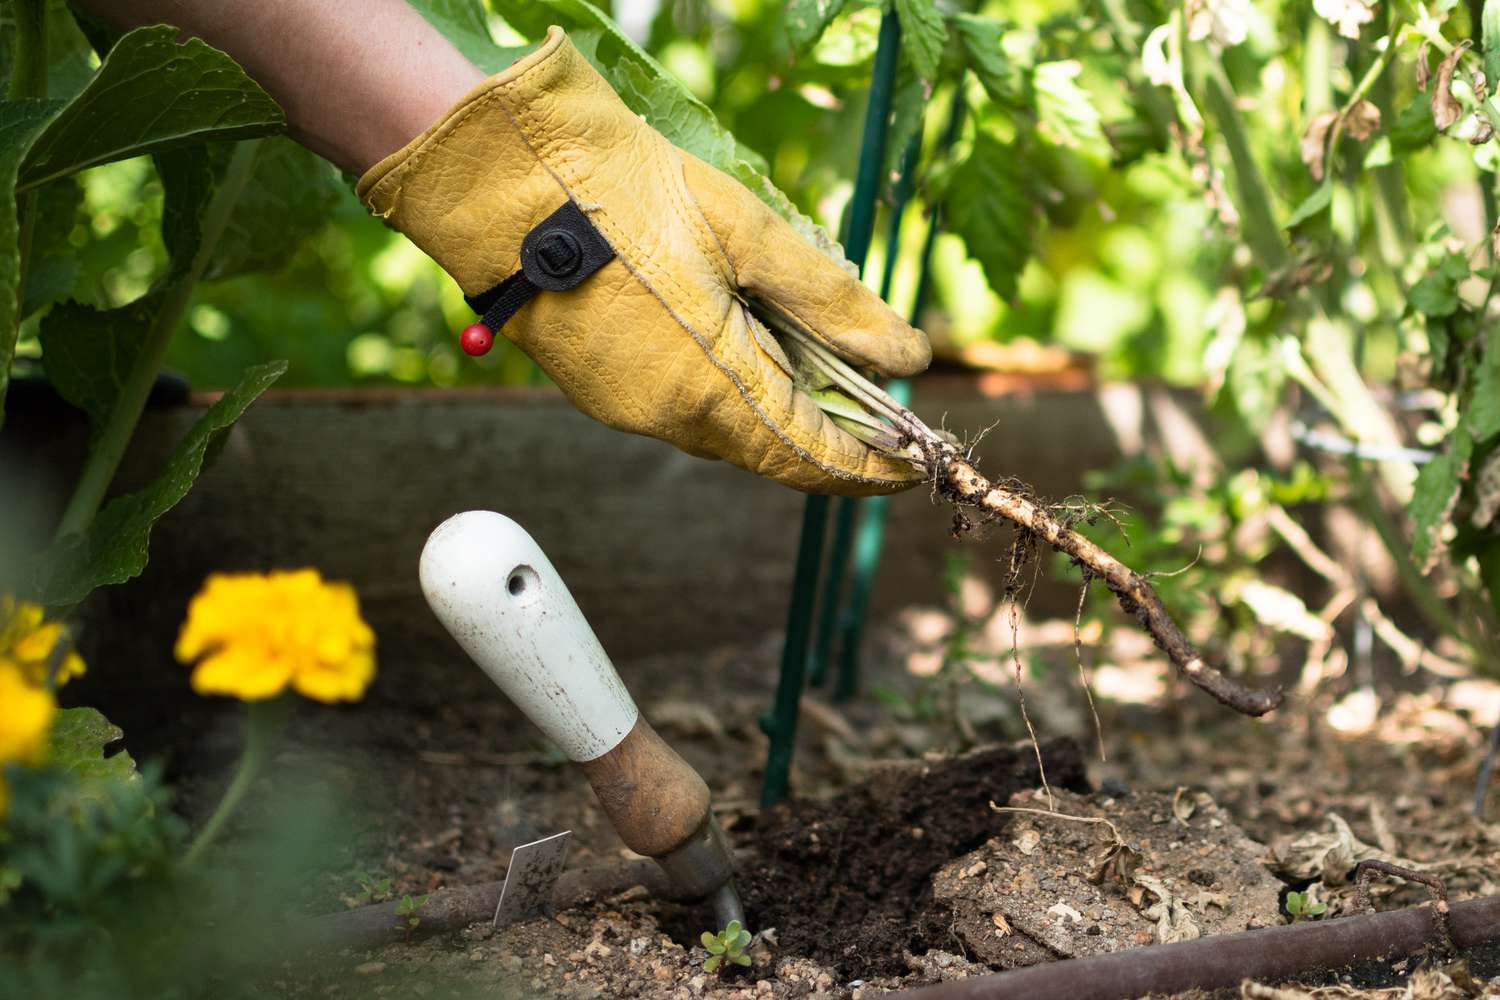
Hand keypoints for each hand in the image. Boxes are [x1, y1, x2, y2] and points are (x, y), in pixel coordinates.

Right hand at [358, 28, 929, 494]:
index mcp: (711, 388)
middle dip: (829, 435)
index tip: (911, 470)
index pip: (809, 457)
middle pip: (771, 448)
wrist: (503, 185)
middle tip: (879, 408)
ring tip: (816, 360)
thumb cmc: (623, 195)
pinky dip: (730, 388)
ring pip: (727, 428)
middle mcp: (668, 418)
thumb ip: (830, 300)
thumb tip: (907, 354)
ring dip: (778, 406)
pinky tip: (741, 338)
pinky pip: (684, 407)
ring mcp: (627, 409)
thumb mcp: (748, 233)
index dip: (865, 468)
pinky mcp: (600, 389)